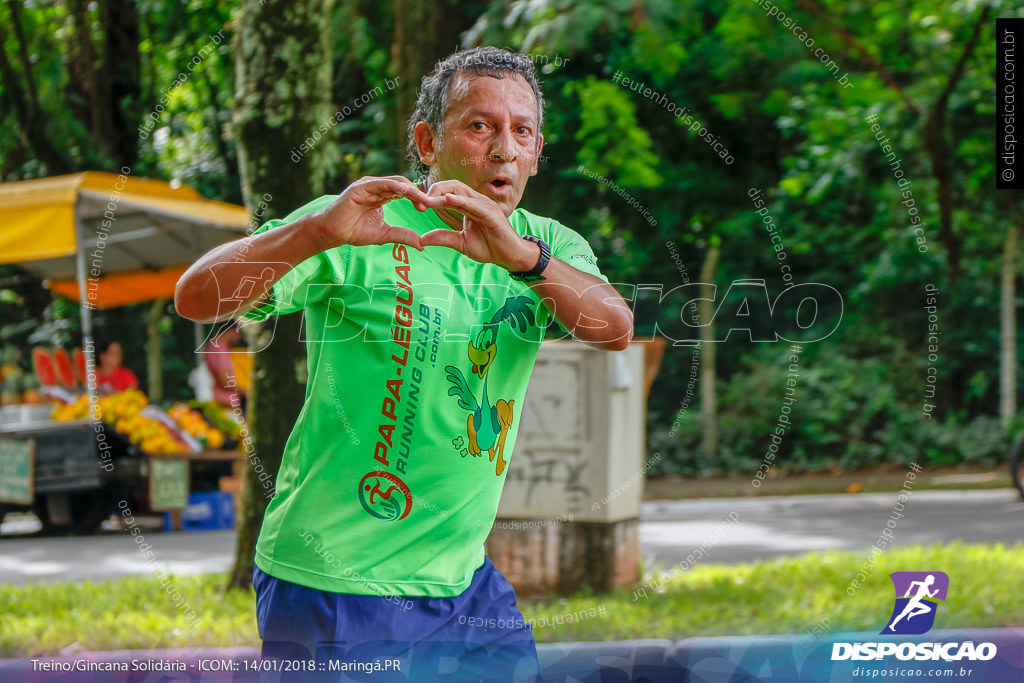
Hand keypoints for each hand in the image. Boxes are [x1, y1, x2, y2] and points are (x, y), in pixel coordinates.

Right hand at [313, 176, 446, 250]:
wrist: (333, 232)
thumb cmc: (354, 231)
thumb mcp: (384, 235)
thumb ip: (402, 235)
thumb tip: (421, 244)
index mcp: (383, 195)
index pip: (405, 192)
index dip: (417, 198)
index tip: (427, 209)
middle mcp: (377, 187)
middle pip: (403, 185)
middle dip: (417, 194)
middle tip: (428, 205)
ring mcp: (369, 185)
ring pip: (394, 182)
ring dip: (410, 190)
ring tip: (422, 199)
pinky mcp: (361, 187)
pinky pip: (381, 183)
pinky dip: (394, 186)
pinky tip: (405, 192)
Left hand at [418, 180, 540, 271]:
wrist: (508, 256)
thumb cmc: (488, 247)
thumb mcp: (459, 242)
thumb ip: (442, 238)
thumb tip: (421, 239)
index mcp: (467, 205)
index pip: (447, 193)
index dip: (431, 196)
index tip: (418, 206)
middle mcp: (475, 201)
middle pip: (451, 185)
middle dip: (433, 191)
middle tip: (420, 202)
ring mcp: (484, 205)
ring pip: (460, 191)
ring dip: (442, 194)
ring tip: (428, 201)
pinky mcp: (491, 212)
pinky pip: (473, 203)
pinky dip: (460, 200)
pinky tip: (448, 199)